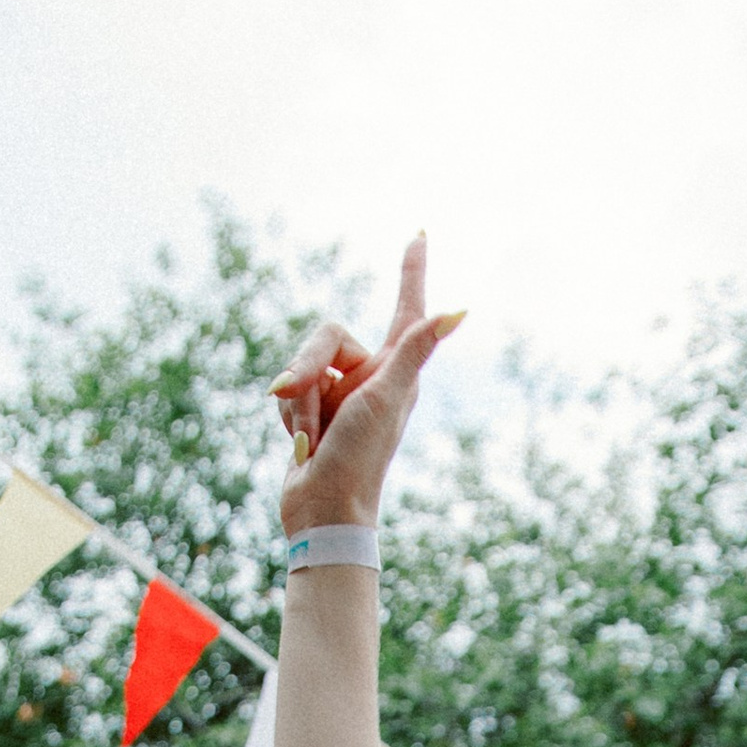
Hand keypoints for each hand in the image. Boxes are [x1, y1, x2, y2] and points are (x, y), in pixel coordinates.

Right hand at [270, 236, 464, 531]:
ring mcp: (340, 393)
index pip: (407, 307)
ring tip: (309, 439)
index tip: (419, 234)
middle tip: (286, 392)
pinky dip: (290, 417)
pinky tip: (302, 446)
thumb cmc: (360, 458)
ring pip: (301, 364)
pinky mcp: (313, 411)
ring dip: (297, 402)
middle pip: (325, 335)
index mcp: (396, 369)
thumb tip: (460, 311)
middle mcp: (371, 376)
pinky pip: (289, 393)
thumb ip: (415, 348)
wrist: (323, 512)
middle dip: (303, 366)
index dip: (411, 271)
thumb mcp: (387, 396)